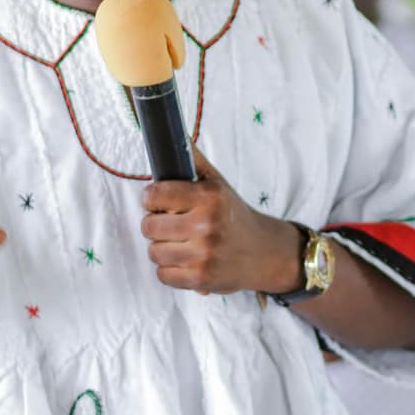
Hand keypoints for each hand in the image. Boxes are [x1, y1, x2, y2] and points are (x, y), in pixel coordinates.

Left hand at [140, 149, 303, 294]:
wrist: (264, 253)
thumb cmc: (234, 215)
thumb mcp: (218, 184)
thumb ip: (193, 161)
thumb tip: (173, 134)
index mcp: (209, 198)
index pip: (156, 194)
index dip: (151, 198)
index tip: (157, 201)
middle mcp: (206, 226)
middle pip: (149, 226)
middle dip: (155, 224)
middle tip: (170, 224)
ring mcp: (204, 255)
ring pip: (154, 252)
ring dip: (162, 248)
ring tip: (179, 243)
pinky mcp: (201, 279)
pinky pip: (163, 275)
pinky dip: (169, 270)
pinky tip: (184, 260)